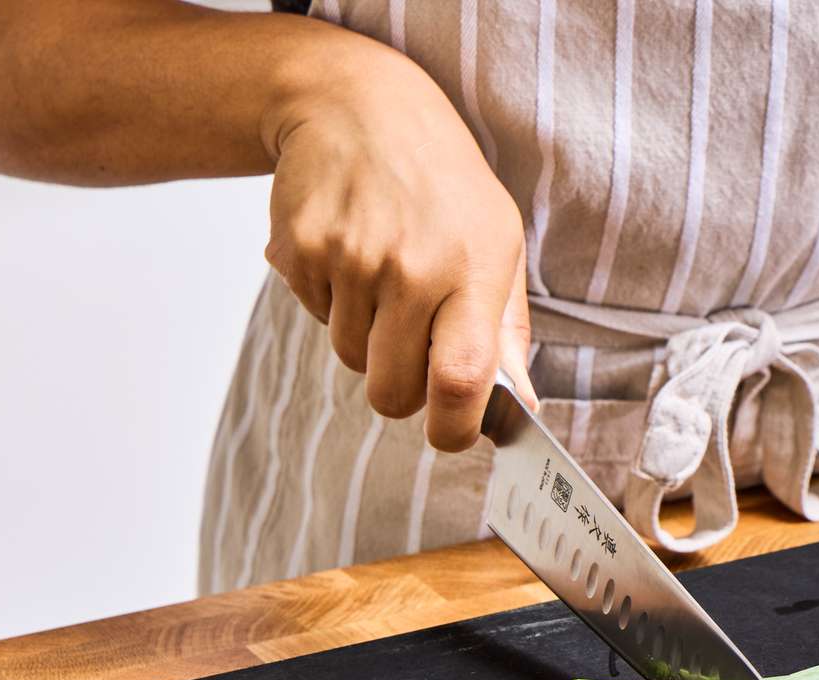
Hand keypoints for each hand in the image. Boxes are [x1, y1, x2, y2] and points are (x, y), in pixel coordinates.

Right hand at [263, 52, 536, 450]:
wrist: (359, 107)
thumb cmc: (444, 183)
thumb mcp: (500, 242)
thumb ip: (507, 330)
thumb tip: (520, 405)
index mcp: (472, 270)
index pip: (461, 379)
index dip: (454, 428)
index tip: (452, 432)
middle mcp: (409, 268)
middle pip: (392, 392)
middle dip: (402, 391)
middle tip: (412, 348)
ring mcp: (348, 260)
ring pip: (349, 360)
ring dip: (365, 340)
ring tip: (384, 279)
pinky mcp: (299, 253)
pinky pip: (314, 319)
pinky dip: (331, 304)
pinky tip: (351, 254)